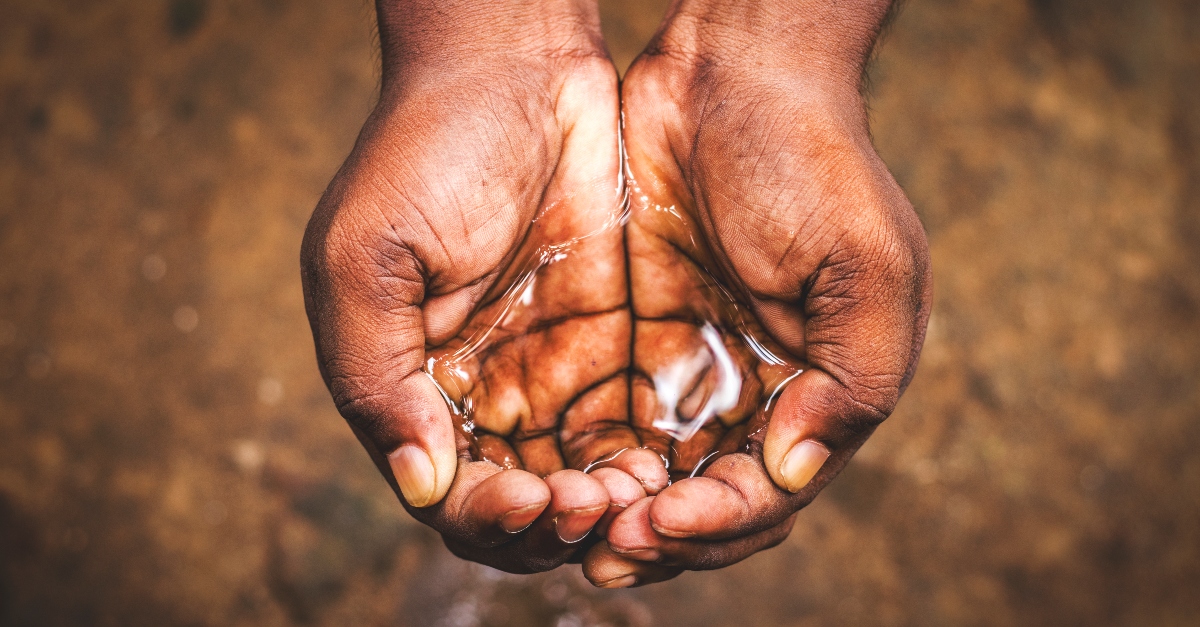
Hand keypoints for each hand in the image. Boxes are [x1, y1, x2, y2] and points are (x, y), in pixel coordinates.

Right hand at [300, 0, 664, 572]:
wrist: (518, 65)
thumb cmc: (426, 150)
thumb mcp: (365, 258)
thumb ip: (376, 378)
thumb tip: (421, 486)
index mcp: (413, 386)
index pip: (448, 494)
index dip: (488, 519)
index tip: (530, 500)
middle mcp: (482, 391)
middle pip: (521, 505)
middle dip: (555, 525)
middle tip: (595, 506)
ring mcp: (550, 368)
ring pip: (581, 479)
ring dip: (607, 507)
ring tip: (636, 493)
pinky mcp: (612, 340)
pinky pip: (631, 424)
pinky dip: (646, 458)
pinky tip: (665, 460)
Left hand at [584, 0, 931, 585]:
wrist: (729, 74)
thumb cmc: (812, 162)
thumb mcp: (867, 264)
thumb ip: (855, 380)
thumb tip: (792, 473)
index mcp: (814, 395)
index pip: (767, 495)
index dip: (720, 523)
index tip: (665, 520)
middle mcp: (748, 397)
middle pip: (702, 504)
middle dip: (659, 536)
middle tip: (606, 547)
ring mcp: (683, 370)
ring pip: (646, 475)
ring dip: (611, 511)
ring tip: (569, 522)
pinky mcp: (625, 340)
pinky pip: (598, 419)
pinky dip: (577, 455)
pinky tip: (546, 471)